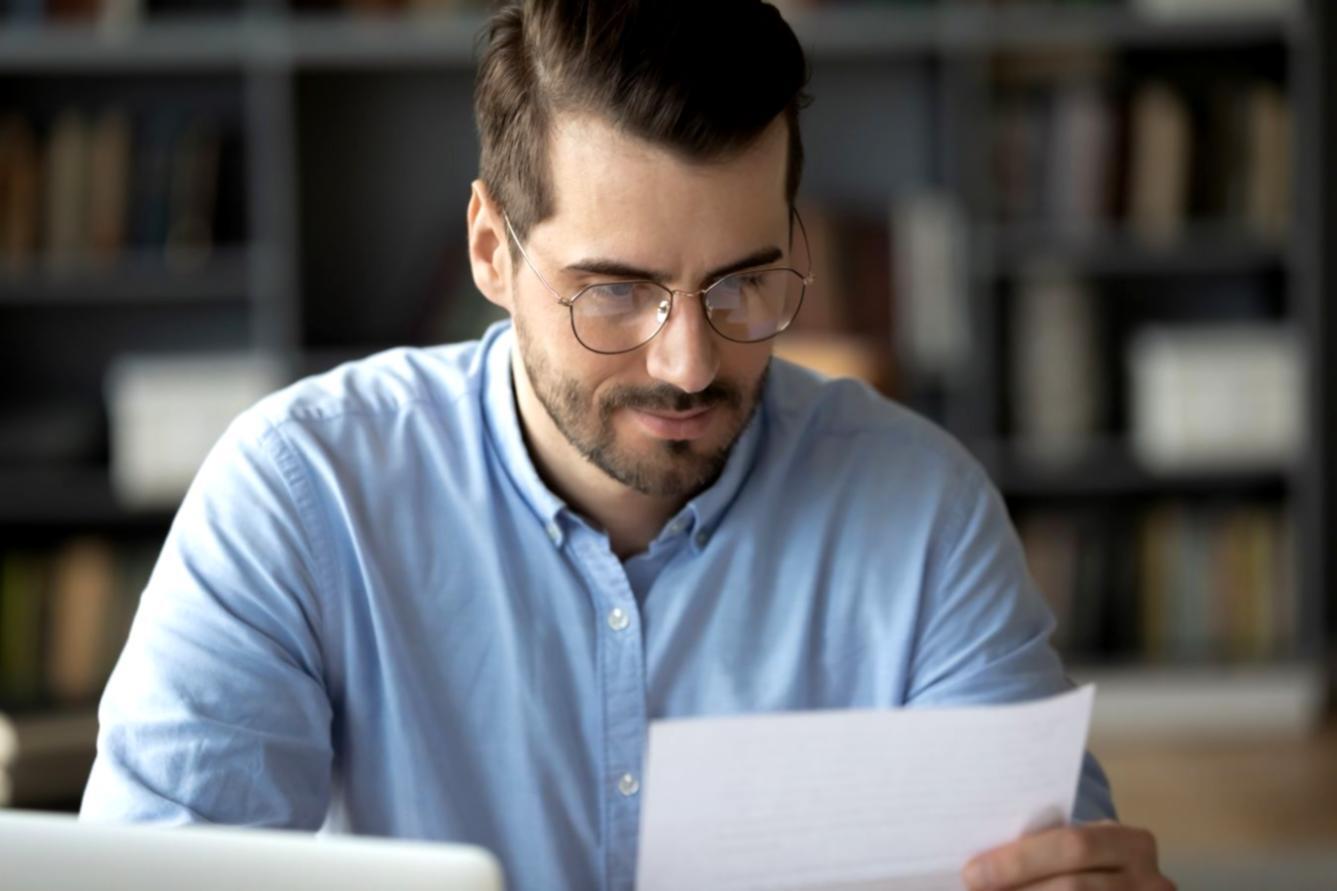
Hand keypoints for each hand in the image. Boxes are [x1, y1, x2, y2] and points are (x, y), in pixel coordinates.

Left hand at [961, 820, 1175, 889]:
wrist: (1116, 889)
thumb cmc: (1082, 871)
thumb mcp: (1076, 855)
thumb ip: (1043, 852)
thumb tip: (979, 867)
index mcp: (1131, 844)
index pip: (1072, 845)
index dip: (1019, 861)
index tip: (971, 872)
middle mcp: (1151, 882)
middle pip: (1073, 887)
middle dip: (1018, 890)